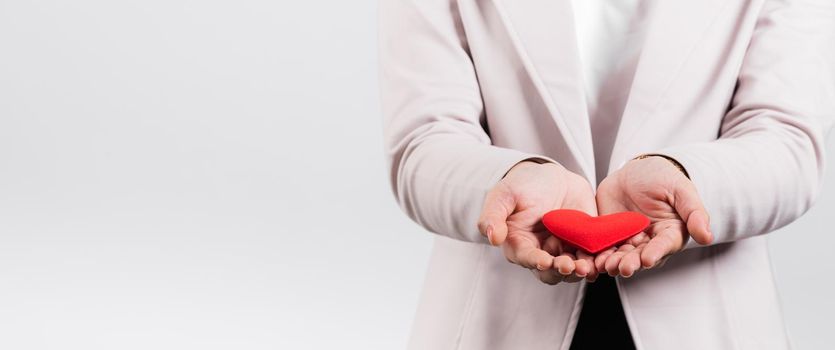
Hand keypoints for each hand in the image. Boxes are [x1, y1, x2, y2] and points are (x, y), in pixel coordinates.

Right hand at [478, 161, 598, 284]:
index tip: (545, 261)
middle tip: (570, 265)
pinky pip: (593, 257)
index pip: (527, 258)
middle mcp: (542, 253)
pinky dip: (598, 260)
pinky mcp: (584, 243)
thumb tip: (491, 237)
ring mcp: (564, 250)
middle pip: (551, 272)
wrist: (549, 177)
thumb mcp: (504, 195)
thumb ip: (493, 216)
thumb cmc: (521, 186)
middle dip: (561, 271)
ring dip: (581, 270)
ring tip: (589, 266)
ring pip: (573, 269)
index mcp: (520, 245)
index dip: (536, 261)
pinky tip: (604, 257)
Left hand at [594, 156, 712, 277]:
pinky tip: (592, 261)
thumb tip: (707, 236)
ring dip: (614, 263)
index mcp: (669, 233)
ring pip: (621, 256)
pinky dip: (598, 255)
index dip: (656, 252)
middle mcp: (649, 242)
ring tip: (606, 266)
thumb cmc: (662, 178)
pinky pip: (603, 248)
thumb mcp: (681, 190)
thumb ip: (694, 213)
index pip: (664, 246)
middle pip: (640, 256)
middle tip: (624, 268)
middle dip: (632, 263)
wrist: (635, 171)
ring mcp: (628, 240)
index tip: (648, 259)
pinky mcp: (609, 236)